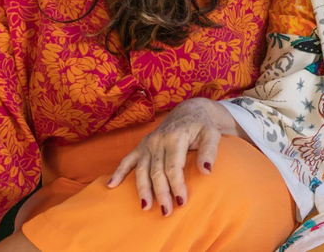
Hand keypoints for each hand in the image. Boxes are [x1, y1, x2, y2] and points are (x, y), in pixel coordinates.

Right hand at [107, 97, 237, 216]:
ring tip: (145, 208)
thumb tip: (206, 171)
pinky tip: (111, 186)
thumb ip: (209, 152)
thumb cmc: (202, 126)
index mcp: (175, 137)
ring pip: (141, 170)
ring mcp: (148, 144)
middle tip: (166, 212)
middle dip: (161, 193)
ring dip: (143, 190)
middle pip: (156, 172)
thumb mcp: (212, 134)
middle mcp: (158, 141)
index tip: (181, 202)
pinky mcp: (141, 146)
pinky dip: (118, 172)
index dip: (176, 186)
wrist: (188, 112)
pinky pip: (127, 160)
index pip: (174, 168)